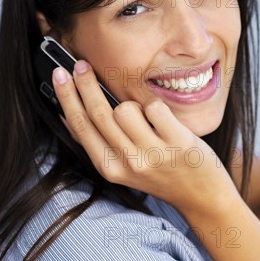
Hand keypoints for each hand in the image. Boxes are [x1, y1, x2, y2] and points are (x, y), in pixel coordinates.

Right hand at [52, 61, 235, 214]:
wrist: (201, 196)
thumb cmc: (161, 176)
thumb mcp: (124, 168)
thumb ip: (100, 144)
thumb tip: (70, 114)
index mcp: (110, 168)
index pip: (81, 127)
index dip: (67, 98)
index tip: (59, 75)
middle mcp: (129, 163)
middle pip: (98, 113)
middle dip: (85, 84)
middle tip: (80, 64)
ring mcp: (154, 154)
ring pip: (125, 109)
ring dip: (133, 105)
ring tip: (145, 118)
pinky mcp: (178, 143)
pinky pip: (155, 107)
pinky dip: (156, 107)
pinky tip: (163, 120)